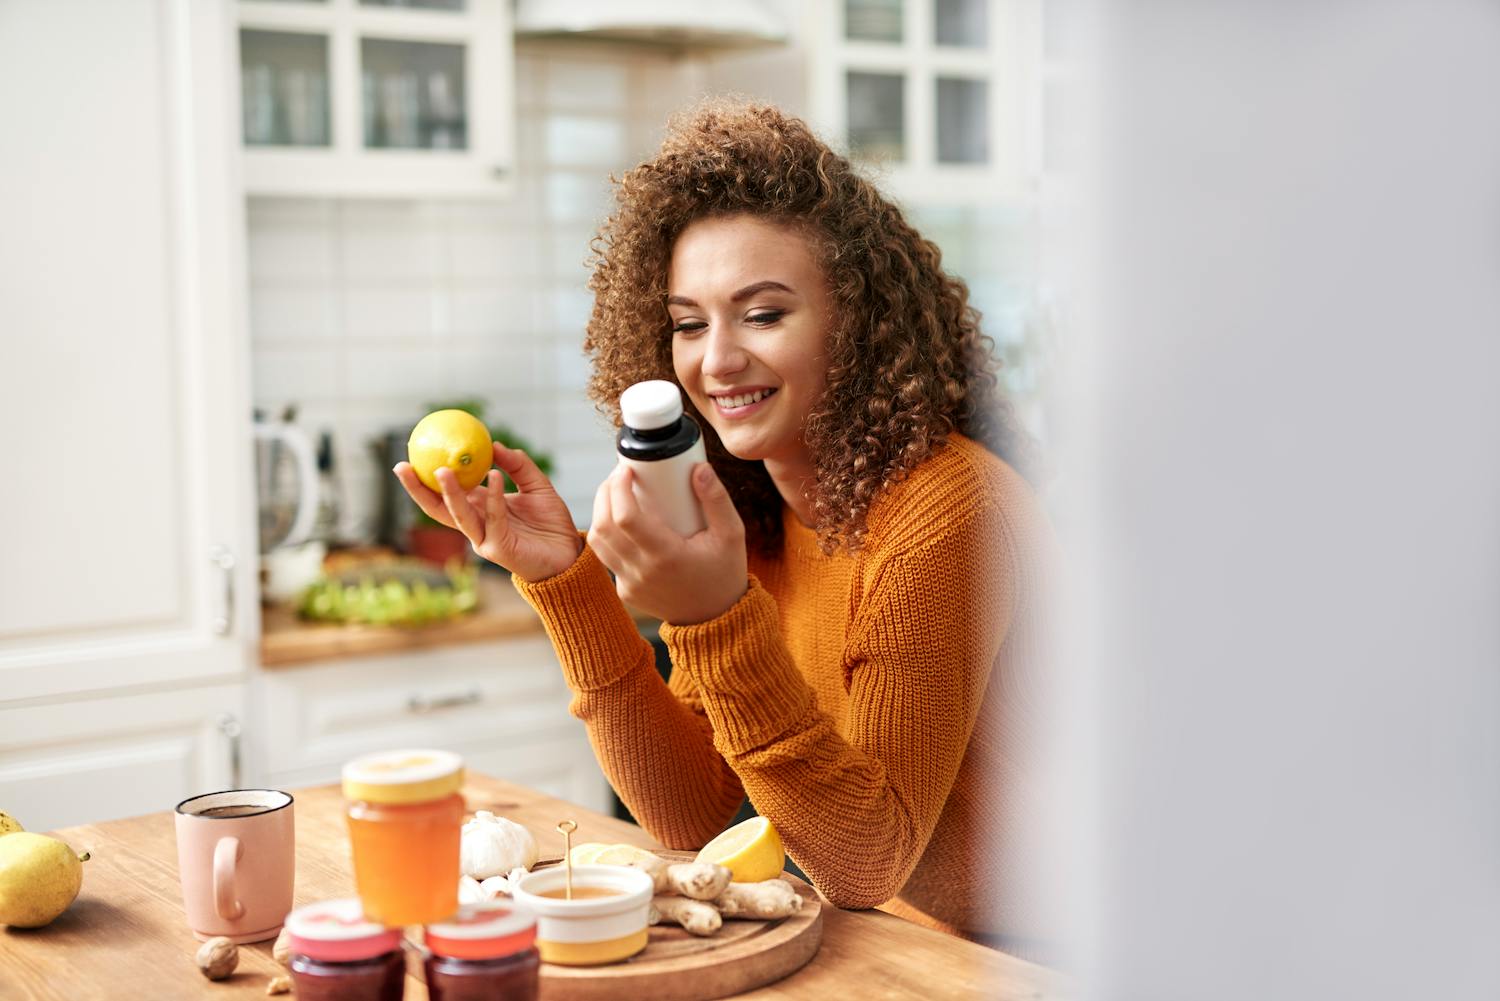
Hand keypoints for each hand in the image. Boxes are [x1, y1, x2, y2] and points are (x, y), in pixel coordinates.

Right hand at [393, 443, 581, 582]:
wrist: (569, 554)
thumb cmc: (550, 523)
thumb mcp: (537, 485)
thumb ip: (517, 465)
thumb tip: (495, 445)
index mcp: (479, 509)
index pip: (445, 493)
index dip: (425, 478)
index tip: (410, 456)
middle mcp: (476, 524)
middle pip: (438, 508)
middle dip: (417, 490)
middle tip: (402, 466)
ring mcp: (485, 538)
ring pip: (459, 515)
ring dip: (449, 493)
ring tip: (441, 471)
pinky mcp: (500, 548)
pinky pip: (494, 518)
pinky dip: (493, 497)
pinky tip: (493, 475)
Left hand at [587, 463, 748, 624]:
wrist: (716, 620)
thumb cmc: (725, 573)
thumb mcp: (732, 534)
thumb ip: (717, 499)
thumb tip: (699, 468)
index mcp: (666, 556)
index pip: (626, 517)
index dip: (618, 488)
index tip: (626, 470)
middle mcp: (642, 572)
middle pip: (604, 525)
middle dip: (606, 493)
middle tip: (619, 476)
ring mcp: (630, 584)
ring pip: (598, 541)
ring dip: (600, 512)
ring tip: (616, 495)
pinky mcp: (625, 591)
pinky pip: (607, 557)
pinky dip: (610, 535)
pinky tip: (624, 522)